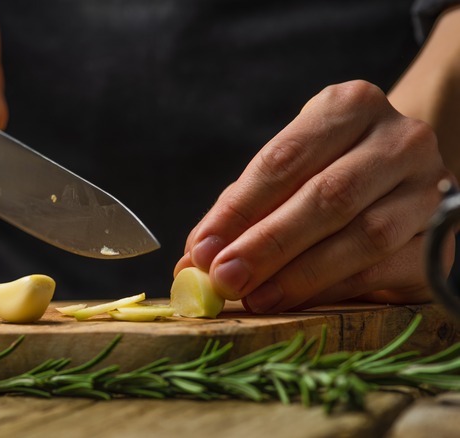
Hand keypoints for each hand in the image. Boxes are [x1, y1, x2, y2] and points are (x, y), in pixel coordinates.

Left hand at [175, 80, 453, 312]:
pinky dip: (338, 288)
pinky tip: (298, 304)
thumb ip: (242, 210)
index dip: (239, 209)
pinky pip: (391, 268)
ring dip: (302, 274)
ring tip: (256, 297)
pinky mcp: (444, 233)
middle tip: (224, 278)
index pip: (284, 160)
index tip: (201, 249)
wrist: (400, 176)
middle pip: (327, 196)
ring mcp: (431, 185)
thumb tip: (194, 259)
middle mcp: (400, 138)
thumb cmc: (328, 169)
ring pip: (365, 234)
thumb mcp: (285, 172)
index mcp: (350, 105)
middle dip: (268, 244)